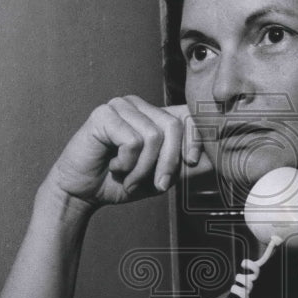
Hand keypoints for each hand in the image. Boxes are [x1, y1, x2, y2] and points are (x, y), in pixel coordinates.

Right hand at [46, 95, 211, 208]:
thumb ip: (185, 166)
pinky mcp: (103, 115)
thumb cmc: (119, 183)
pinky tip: (113, 166)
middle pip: (173, 126)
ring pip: (153, 136)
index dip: (196, 139)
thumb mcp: (160, 176)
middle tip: (155, 185)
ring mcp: (119, 106)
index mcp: (153, 114)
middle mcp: (137, 105)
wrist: (82, 193)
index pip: (188, 114)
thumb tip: (215, 159)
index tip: (192, 164)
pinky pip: (132, 141)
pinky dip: (126, 163)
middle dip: (168, 163)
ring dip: (143, 168)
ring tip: (128, 177)